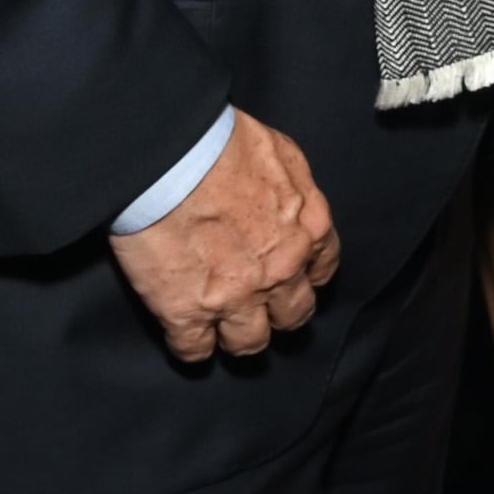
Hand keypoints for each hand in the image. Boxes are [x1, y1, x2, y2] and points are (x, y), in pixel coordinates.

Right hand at [107, 111, 339, 363]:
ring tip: (224, 331)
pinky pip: (195, 351)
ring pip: (250, 343)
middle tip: (261, 309)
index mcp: (308, 229)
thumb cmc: (222, 143)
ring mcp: (236, 297)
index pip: (323, 270)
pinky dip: (192, 348)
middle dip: (279, 313)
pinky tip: (186, 338)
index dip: (305, 277)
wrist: (170, 158)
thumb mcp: (282, 154)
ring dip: (239, 337)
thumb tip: (286, 200)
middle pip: (293, 315)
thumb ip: (294, 189)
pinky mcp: (187, 312)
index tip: (292, 278)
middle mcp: (281, 270)